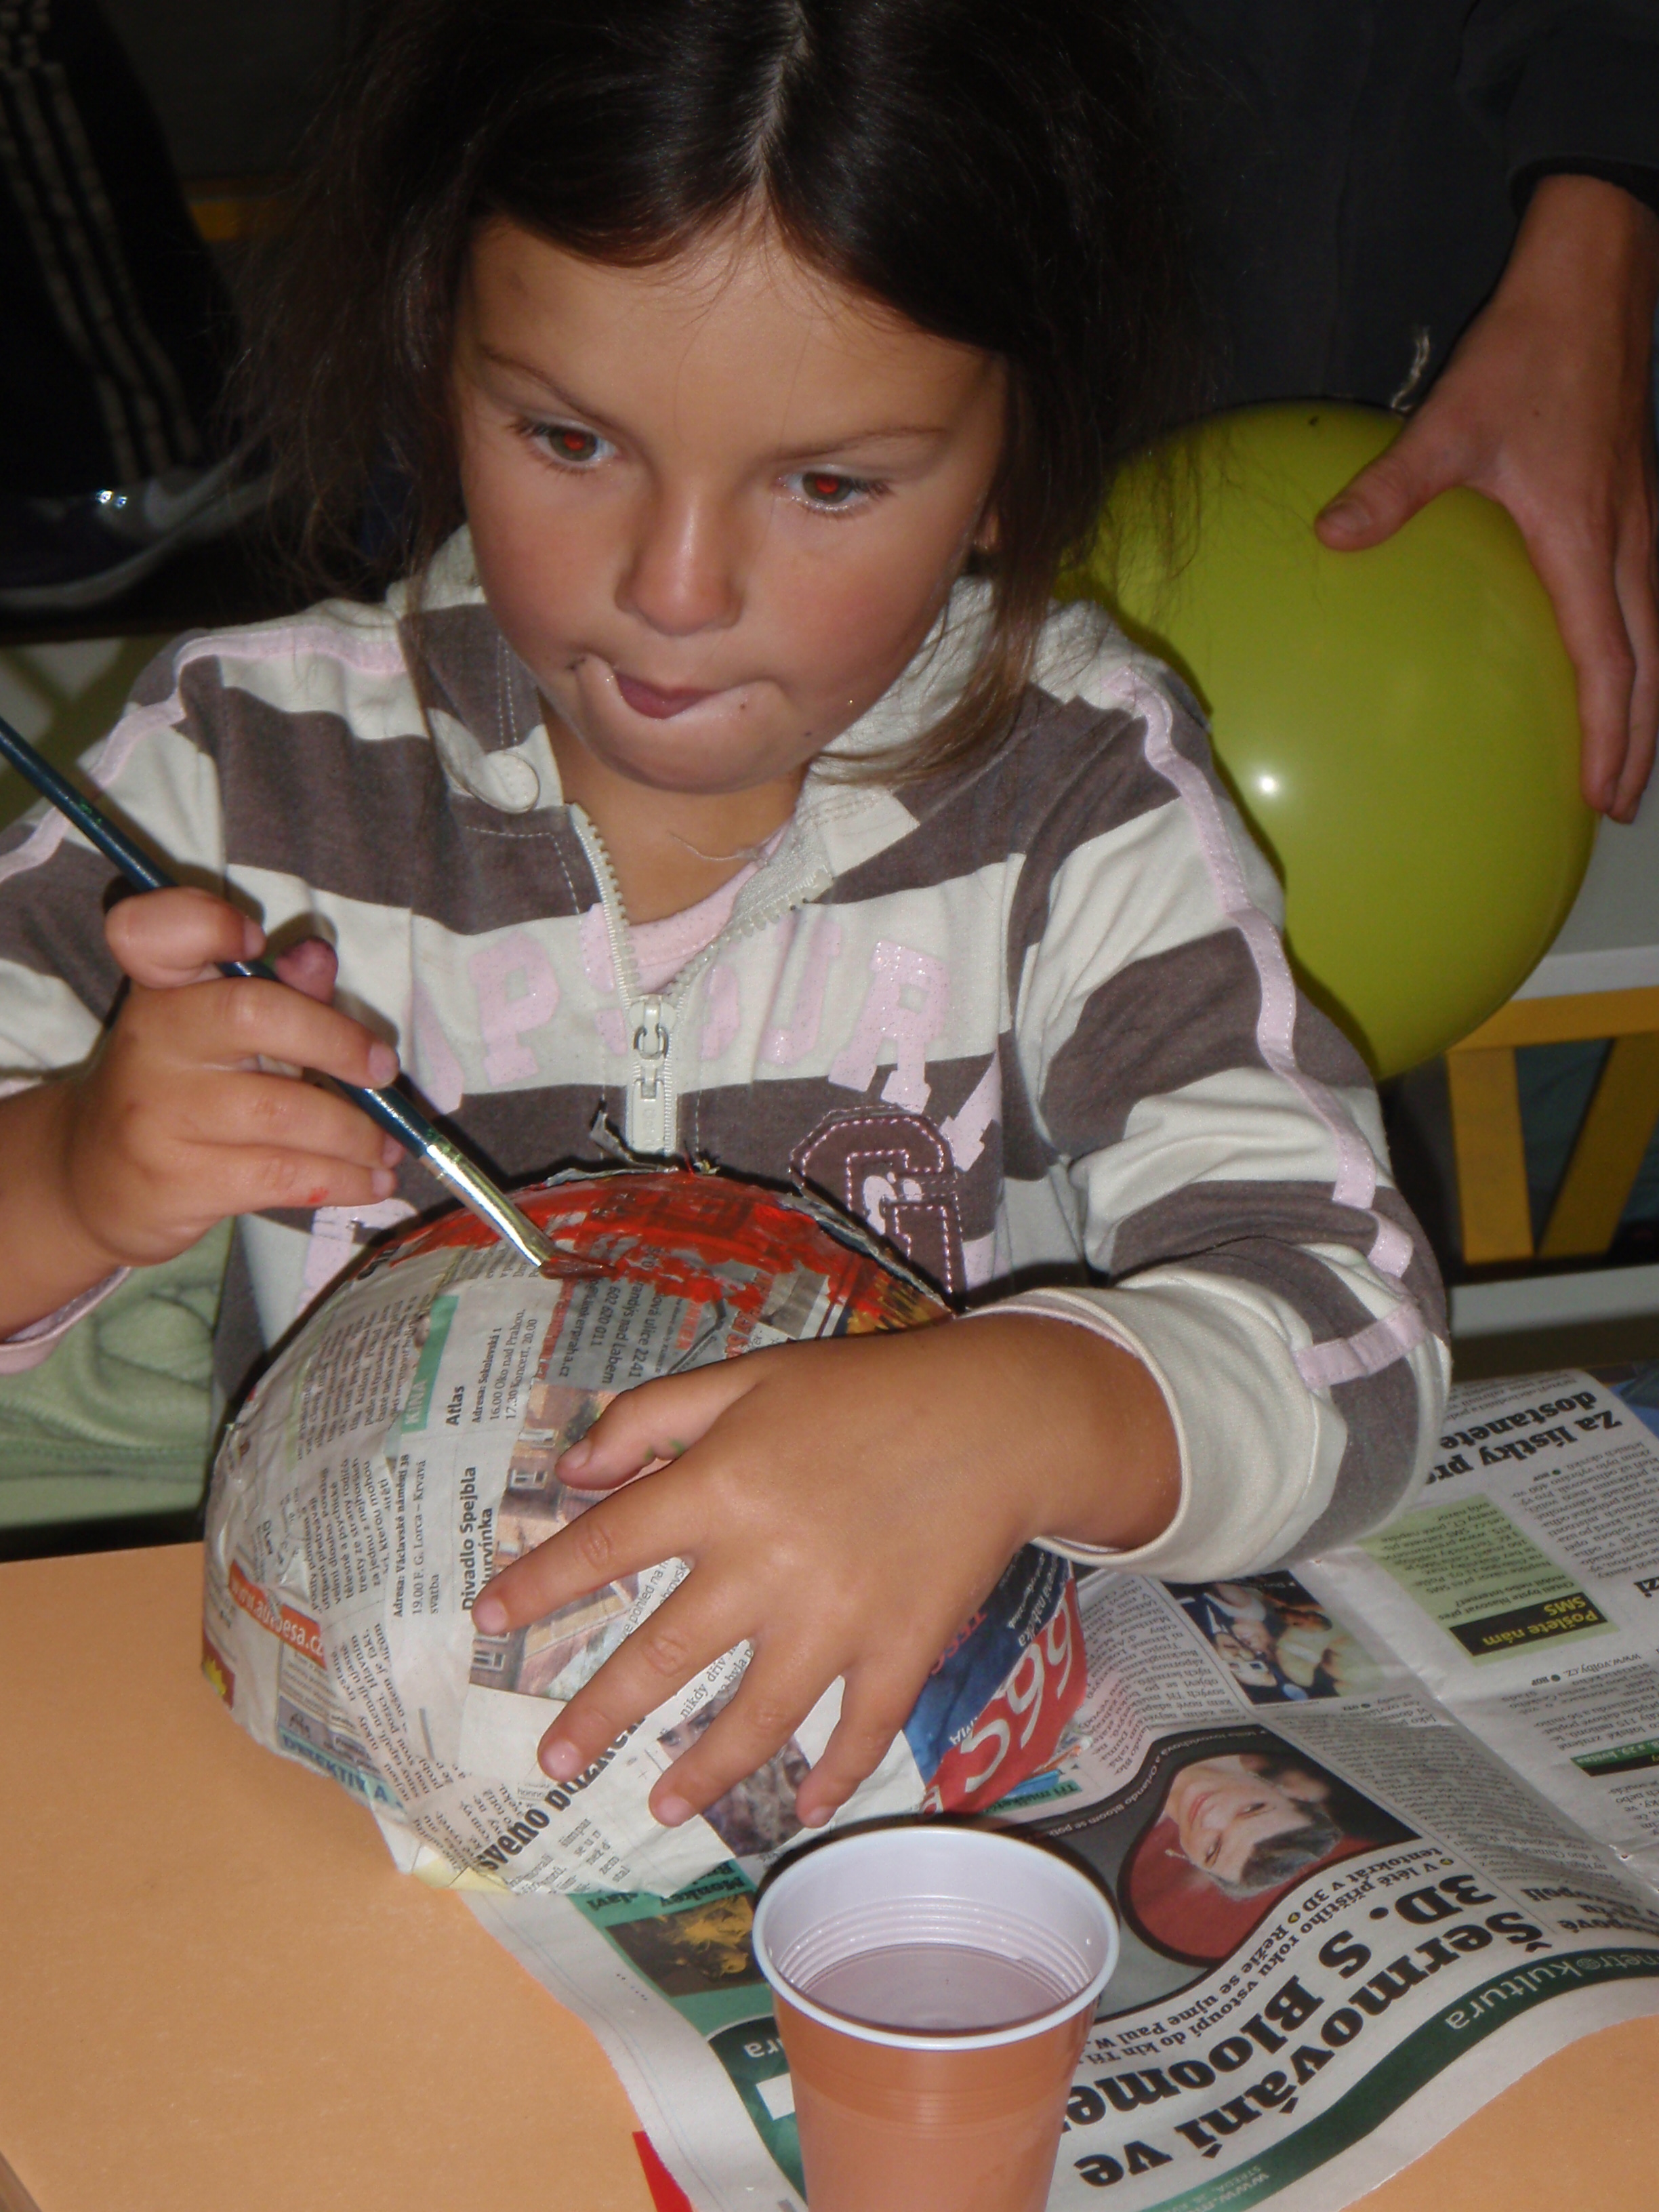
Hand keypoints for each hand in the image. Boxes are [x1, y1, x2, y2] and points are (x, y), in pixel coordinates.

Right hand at [0, 886, 401, 1331]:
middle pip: (250, 1014)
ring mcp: (159, 1115)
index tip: (254, 937)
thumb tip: (317, 955)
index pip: (152, 932)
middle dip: (335, 1042)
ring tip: (387, 1147)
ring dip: (354, 1134)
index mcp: (159, 991)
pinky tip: (370, 1181)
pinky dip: (342, 1179)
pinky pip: (279, 1176)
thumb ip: (276, 992)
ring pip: (281, 1113)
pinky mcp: (177, 1182)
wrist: (95, 1182)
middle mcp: (151, 1043)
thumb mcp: (218, 1034)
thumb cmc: (180, 1092)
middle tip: (383, 1071)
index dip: (204, 922)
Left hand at [470, 1315, 1177, 1829]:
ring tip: (657, 1809)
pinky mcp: (900, 1648)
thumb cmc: (864, 1391)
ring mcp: (835, 1617)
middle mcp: (764, 1563)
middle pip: (663, 1654)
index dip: (539, 1584)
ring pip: (753, 1717)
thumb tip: (572, 1467)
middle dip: (597, 1712)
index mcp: (720, 1485)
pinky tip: (805, 1806)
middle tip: (551, 1760)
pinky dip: (832, 1774)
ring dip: (700, 1771)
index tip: (487, 1621)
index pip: (604, 1545)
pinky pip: (859, 1729)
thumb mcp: (749, 1375)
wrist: (997, 1416)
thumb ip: (652, 1416)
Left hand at [1317, 174, 1658, 820]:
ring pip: (1656, 633)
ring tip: (1626, 755)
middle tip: (1619, 804)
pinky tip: (1612, 662)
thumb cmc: (1527, 352)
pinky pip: (1646, 597)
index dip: (1608, 731)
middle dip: (1637, 740)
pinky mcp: (1634, 501)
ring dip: (1645, 700)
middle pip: (1649, 664)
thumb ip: (1392, 487)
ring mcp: (1639, 522)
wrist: (1594, 279)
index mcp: (1584, 538)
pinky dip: (1637, 648)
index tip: (1600, 792)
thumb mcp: (1450, 421)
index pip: (1608, 660)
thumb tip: (1329, 537)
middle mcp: (1625, 541)